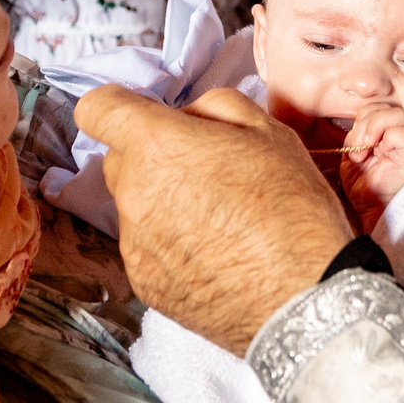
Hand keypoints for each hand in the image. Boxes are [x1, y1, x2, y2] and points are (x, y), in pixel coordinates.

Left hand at [78, 85, 354, 354]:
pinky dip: (169, 244)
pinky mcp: (143, 284)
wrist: (304, 296)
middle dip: (152, 156)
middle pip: (119, 160)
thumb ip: (215, 106)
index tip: (142, 115)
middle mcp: (133, 194)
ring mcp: (134, 244)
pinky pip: (146, 248)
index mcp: (158, 145)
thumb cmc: (292, 209)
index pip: (98, 109)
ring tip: (218, 220)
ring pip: (134, 206)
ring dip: (162, 203)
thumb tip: (189, 116)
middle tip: (206, 171)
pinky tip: (214, 253)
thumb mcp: (269, 131)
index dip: (117, 106)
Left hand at [335, 104, 403, 227]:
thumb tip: (356, 124)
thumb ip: (355, 134)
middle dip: (367, 121)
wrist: (370, 208)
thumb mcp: (352, 152)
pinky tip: (379, 152)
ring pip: (398, 114)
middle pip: (386, 106)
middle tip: (360, 144)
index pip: (376, 106)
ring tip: (367, 147)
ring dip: (376, 126)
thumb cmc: (363, 183)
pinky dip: (390, 137)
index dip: (362, 117)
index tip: (353, 141)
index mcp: (382, 131)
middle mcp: (397, 133)